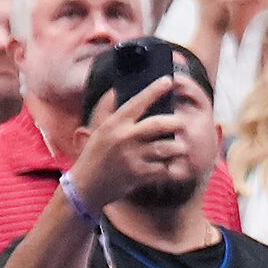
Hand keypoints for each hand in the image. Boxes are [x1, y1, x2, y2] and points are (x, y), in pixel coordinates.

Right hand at [68, 76, 181, 210]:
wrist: (85, 187)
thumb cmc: (94, 155)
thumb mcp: (99, 129)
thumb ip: (109, 110)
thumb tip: (115, 89)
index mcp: (115, 124)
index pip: (138, 102)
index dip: (154, 90)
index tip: (168, 80)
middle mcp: (124, 138)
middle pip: (157, 125)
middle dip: (175, 122)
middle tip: (182, 122)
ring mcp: (132, 158)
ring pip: (163, 148)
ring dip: (177, 147)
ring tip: (182, 146)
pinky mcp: (137, 176)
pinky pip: (161, 169)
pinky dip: (169, 167)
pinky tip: (172, 165)